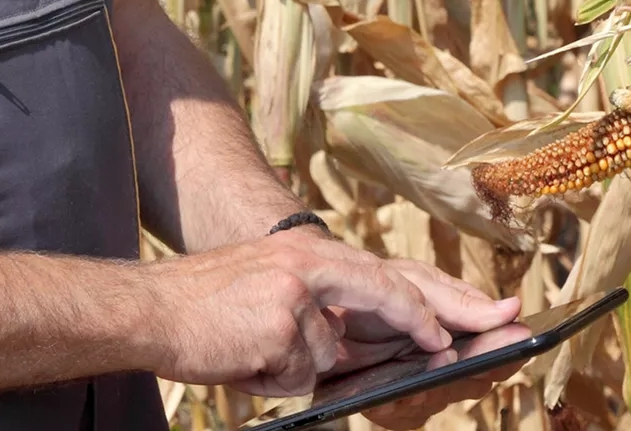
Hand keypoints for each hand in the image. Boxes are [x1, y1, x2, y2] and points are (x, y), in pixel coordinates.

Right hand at [131, 228, 518, 399]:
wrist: (148, 309)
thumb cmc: (207, 309)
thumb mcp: (273, 295)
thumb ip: (323, 315)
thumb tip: (364, 349)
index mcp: (313, 254)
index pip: (391, 273)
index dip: (438, 297)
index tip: (482, 313)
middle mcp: (312, 263)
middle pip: (392, 290)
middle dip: (436, 316)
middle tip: (471, 337)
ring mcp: (298, 292)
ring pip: (329, 354)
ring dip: (293, 366)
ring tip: (249, 347)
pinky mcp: (281, 323)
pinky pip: (298, 372)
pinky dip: (270, 376)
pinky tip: (240, 355)